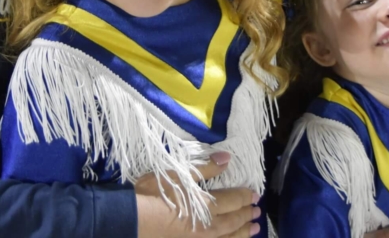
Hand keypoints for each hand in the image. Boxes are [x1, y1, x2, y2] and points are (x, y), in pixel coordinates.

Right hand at [136, 152, 260, 237]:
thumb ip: (205, 168)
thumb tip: (228, 158)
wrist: (132, 222)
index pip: (233, 200)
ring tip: (253, 231)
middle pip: (233, 222)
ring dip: (242, 234)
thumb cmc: (153, 195)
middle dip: (247, 216)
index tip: (256, 195)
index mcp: (207, 206)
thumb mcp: (178, 175)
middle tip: (257, 213)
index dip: (245, 197)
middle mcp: (208, 228)